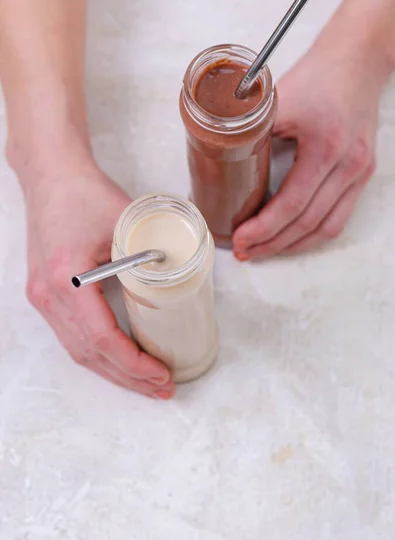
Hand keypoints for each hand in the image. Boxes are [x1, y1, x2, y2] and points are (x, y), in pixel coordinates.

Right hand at [24, 156, 174, 398]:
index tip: (162, 374)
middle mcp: (47, 295)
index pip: (101, 338)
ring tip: (146, 382)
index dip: (133, 363)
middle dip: (127, 377)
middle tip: (162, 387)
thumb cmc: (84, 192)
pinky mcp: (44, 294)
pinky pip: (70, 336)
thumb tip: (184, 277)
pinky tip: (119, 360)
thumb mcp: (126, 220)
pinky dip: (97, 354)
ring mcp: (41, 297)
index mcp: (65, 278)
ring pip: (77, 351)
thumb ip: (154, 251)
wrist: (51, 175)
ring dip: (112, 371)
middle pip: (88, 354)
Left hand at [233, 38, 381, 258]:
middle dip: (273, 244)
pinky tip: (292, 238)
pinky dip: (313, 233)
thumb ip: (252, 134)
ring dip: (293, 246)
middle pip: (309, 223)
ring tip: (264, 250)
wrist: (357, 61)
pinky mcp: (362, 174)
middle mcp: (349, 165)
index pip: (293, 204)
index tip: (240, 239)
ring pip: (327, 228)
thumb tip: (220, 166)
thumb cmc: (317, 76)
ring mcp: (359, 172)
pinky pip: (340, 217)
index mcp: (326, 147)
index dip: (264, 229)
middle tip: (246, 252)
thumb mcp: (277, 101)